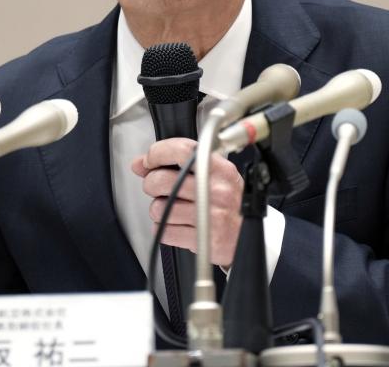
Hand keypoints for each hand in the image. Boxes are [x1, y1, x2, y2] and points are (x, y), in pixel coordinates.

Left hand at [130, 137, 243, 267]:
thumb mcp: (213, 175)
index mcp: (219, 169)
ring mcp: (209, 215)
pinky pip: (164, 231)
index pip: (181, 150)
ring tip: (175, 210)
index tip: (149, 161)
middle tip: (160, 189)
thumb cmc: (230, 203)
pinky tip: (178, 225)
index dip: (157, 153)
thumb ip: (177, 164)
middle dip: (152, 185)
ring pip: (159, 208)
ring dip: (160, 210)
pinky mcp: (202, 238)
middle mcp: (216, 190)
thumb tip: (139, 163)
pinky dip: (165, 229)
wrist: (250, 236)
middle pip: (161, 180)